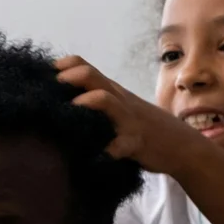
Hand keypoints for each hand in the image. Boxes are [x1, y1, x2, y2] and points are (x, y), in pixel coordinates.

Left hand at [55, 55, 210, 177]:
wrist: (181, 145)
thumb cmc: (144, 128)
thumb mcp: (120, 110)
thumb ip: (98, 104)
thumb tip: (60, 106)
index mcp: (112, 91)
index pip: (84, 66)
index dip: (62, 67)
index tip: (41, 76)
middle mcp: (118, 100)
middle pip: (92, 76)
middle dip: (68, 78)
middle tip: (48, 90)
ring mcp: (127, 120)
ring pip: (106, 100)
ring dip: (85, 103)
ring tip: (69, 113)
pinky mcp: (135, 143)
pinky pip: (119, 146)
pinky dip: (104, 152)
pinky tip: (92, 158)